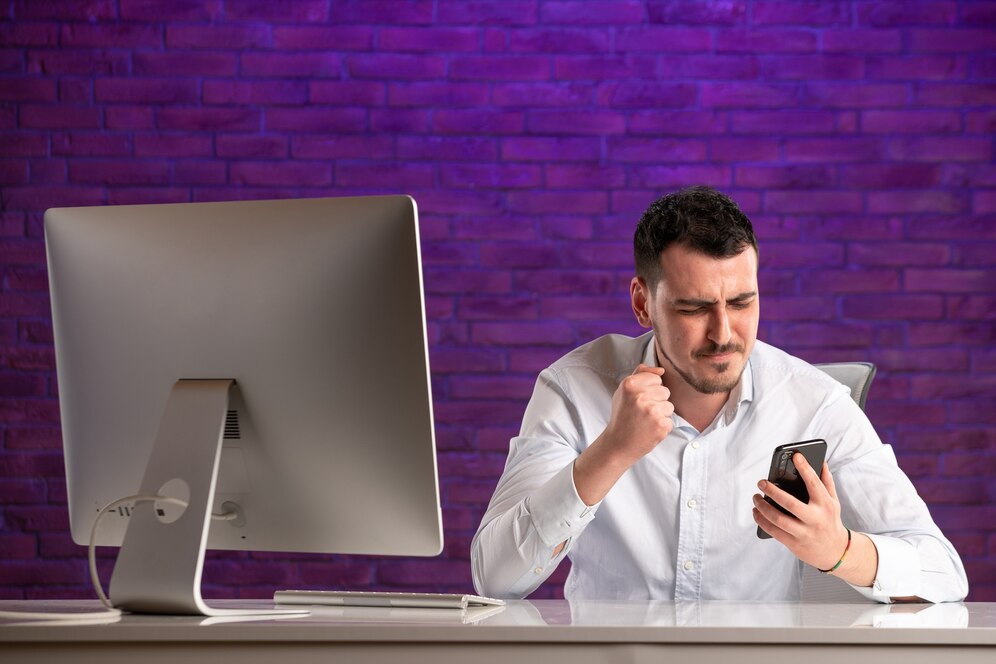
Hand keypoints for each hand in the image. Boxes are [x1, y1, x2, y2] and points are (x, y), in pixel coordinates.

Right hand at [573, 364, 673, 506]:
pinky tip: (649, 430)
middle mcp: (640, 396)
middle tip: (641, 413)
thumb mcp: (624, 391)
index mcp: (629, 384)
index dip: (649, 390)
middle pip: (665, 391)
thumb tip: (661, 370)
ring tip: (645, 421)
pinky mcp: (660, 425)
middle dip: (656, 402)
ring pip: (669, 406)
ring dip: (661, 414)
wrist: (618, 443)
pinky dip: (662, 427)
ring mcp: (651, 411)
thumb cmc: (622, 415)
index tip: (637, 401)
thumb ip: (640, 375)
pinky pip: (670, 421)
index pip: (656, 379)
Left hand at [752, 452, 849, 570]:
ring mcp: (804, 532)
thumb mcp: (834, 502)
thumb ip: (827, 482)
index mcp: (825, 505)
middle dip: (772, 491)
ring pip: (778, 519)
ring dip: (763, 507)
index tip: (796, 456)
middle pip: (790, 503)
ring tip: (756, 498)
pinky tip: (756, 512)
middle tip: (761, 482)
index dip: (805, 468)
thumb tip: (822, 462)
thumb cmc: (830, 521)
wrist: (836, 552)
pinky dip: (762, 521)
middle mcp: (815, 519)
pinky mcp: (795, 544)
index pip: (814, 483)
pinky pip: (774, 531)